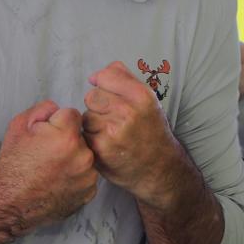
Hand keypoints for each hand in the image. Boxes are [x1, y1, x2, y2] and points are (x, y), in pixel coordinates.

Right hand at [0, 99, 97, 231]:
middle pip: (81, 136)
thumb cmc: (12, 166)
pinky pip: (87, 176)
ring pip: (86, 156)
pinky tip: (58, 181)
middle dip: (67, 141)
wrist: (8, 202)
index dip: (57, 122)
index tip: (47, 135)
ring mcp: (87, 177)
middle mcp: (82, 156)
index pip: (72, 115)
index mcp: (67, 137)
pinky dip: (76, 177)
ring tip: (52, 169)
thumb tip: (57, 108)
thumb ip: (42, 109)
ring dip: (74, 159)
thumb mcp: (19, 126)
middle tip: (47, 155)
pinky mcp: (89, 192)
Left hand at [83, 61, 177, 203]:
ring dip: (94, 124)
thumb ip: (123, 79)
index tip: (112, 96)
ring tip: (111, 133)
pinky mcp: (101, 148)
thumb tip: (94, 76)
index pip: (106, 76)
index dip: (105, 86)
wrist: (159, 168)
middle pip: (92, 96)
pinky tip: (107, 145)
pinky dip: (92, 140)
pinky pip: (85, 134)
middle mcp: (128, 111)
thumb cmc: (150, 130)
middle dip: (98, 106)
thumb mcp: (147, 100)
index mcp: (141, 96)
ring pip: (86, 116)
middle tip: (113, 119)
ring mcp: (113, 131)